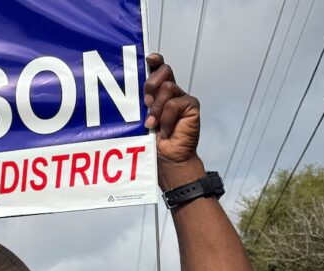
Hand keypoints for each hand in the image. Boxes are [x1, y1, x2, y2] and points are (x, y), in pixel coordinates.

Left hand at [143, 53, 201, 180]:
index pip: (158, 68)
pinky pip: (176, 104)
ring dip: (156, 107)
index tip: (148, 58)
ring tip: (151, 124)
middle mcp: (171, 91)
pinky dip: (167, 118)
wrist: (167, 159)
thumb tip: (131, 91)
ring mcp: (182, 98)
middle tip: (145, 101)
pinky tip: (165, 130)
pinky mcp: (191, 106)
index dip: (155, 60)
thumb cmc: (151, 141)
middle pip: (164, 71)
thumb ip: (139, 103)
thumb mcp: (139, 118)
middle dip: (151, 83)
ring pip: (168, 87)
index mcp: (157, 92)